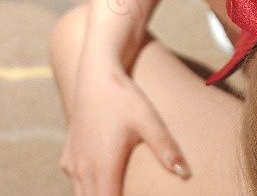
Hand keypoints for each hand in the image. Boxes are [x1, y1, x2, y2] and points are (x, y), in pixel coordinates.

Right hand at [60, 61, 189, 194]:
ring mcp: (72, 164)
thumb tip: (185, 173)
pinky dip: (90, 190)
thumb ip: (166, 147)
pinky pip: (77, 184)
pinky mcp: (68, 157)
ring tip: (123, 190)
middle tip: (134, 193)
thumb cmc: (124, 97)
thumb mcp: (149, 120)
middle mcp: (82, 170)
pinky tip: (107, 182)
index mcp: (102, 167)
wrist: (95, 75)